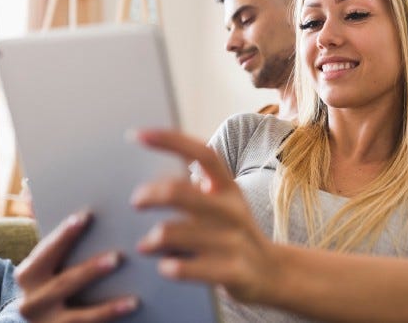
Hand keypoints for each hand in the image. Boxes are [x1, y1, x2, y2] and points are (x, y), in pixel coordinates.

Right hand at [14, 211, 138, 321]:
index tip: (85, 217)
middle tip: (117, 257)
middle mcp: (33, 301)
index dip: (64, 235)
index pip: (46, 251)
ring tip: (132, 299)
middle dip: (91, 270)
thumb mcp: (42, 258)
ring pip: (79, 316)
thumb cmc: (45, 279)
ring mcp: (48, 322)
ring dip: (107, 307)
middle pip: (65, 283)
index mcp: (28, 274)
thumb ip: (43, 225)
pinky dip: (110, 320)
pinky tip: (132, 310)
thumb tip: (29, 188)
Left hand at [131, 130, 281, 303]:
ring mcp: (232, 241)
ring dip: (150, 240)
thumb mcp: (223, 203)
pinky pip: (181, 268)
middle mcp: (231, 210)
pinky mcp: (230, 271)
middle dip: (149, 195)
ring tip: (146, 245)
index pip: (201, 153)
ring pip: (170, 233)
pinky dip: (166, 266)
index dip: (169, 140)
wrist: (271, 272)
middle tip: (136, 201)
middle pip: (178, 192)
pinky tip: (166, 266)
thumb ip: (194, 189)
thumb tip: (148, 183)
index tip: (137, 134)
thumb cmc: (232, 233)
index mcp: (228, 187)